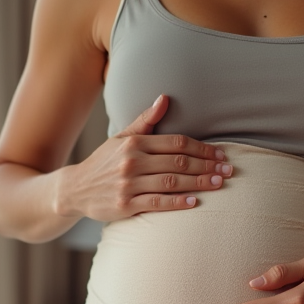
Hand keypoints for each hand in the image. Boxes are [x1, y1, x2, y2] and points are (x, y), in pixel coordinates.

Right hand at [58, 94, 232, 221]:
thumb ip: (145, 121)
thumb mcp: (122, 137)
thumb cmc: (104, 162)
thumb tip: (165, 98)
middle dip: (207, 165)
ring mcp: (128, 184)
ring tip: (219, 183)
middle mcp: (132, 161)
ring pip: (172, 181)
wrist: (75, 189)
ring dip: (199, 182)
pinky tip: (195, 201)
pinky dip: (178, 202)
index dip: (202, 148)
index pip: (176, 143)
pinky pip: (157, 203)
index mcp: (134, 143)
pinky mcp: (125, 205)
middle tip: (228, 170)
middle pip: (178, 162)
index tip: (220, 154)